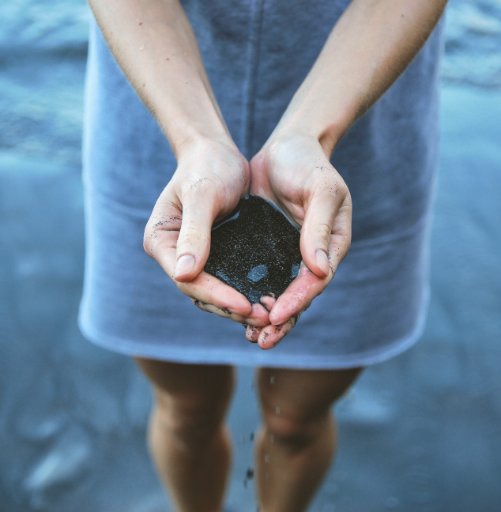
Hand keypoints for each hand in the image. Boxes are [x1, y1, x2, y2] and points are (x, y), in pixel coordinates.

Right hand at [143, 139, 269, 326]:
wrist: (217, 153)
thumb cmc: (206, 167)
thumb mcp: (201, 196)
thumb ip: (194, 233)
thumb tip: (183, 274)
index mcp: (161, 242)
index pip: (188, 280)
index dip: (216, 296)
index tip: (244, 305)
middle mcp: (174, 255)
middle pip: (200, 292)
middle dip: (231, 307)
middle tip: (264, 317)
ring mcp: (194, 256)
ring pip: (215, 291)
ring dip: (240, 305)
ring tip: (269, 314)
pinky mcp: (214, 254)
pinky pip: (228, 279)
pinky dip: (245, 290)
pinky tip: (267, 298)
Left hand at [247, 134, 351, 347]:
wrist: (287, 147)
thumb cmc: (309, 164)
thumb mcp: (321, 189)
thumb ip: (319, 227)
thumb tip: (320, 271)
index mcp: (330, 245)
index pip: (316, 280)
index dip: (299, 300)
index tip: (278, 314)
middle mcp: (310, 255)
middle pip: (299, 296)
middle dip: (282, 320)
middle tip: (262, 340)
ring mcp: (287, 254)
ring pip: (279, 293)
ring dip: (267, 317)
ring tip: (251, 338)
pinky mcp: (266, 249)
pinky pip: (260, 278)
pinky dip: (252, 296)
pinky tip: (236, 311)